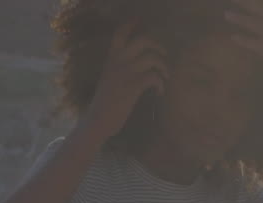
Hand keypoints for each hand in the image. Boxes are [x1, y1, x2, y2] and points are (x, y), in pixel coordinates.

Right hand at [80, 22, 168, 142]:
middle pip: (143, 40)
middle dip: (158, 45)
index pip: (120, 33)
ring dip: (164, 67)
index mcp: (111, 58)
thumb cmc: (105, 102)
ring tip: (165, 77)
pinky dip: (161, 84)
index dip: (131, 25)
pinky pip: (154, 77)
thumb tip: (137, 61)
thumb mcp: (109, 78)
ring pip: (152, 58)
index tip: (141, 23)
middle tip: (163, 55)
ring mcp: (126, 73)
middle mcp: (118, 61)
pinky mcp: (133, 87)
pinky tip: (159, 92)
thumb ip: (119, 67)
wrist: (98, 120)